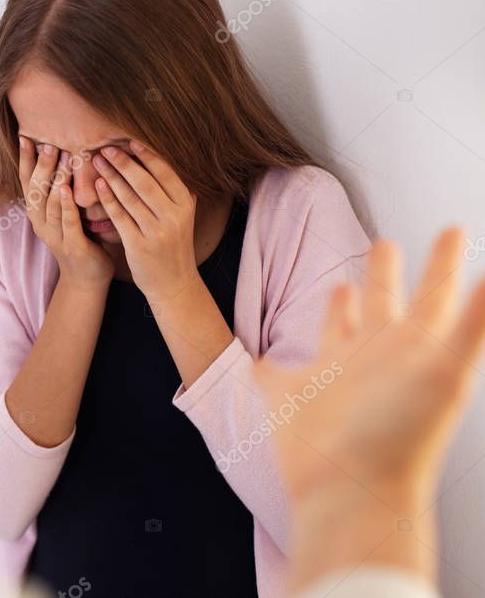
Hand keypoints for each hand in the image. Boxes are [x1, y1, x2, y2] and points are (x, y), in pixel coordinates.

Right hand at [18, 137, 112, 288]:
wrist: (86, 280)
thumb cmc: (81, 240)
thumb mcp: (68, 212)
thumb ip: (64, 189)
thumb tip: (70, 153)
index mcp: (37, 213)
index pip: (27, 181)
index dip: (25, 160)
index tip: (25, 136)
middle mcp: (40, 223)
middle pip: (36, 189)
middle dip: (42, 164)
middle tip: (49, 142)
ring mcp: (54, 236)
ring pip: (50, 203)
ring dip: (56, 178)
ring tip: (62, 156)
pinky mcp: (72, 246)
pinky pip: (67, 222)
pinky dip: (66, 205)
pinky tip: (66, 188)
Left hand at [91, 140, 197, 298]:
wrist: (174, 284)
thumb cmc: (174, 247)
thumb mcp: (184, 219)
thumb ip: (180, 194)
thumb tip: (174, 166)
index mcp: (185, 205)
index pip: (166, 173)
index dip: (147, 155)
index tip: (130, 141)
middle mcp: (173, 216)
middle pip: (145, 182)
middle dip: (124, 163)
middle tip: (106, 148)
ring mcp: (156, 231)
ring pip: (130, 197)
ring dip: (111, 177)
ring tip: (96, 162)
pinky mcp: (139, 245)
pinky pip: (120, 217)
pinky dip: (108, 199)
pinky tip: (98, 186)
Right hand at [252, 228, 484, 506]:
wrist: (348, 489)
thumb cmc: (400, 435)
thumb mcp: (448, 369)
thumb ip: (473, 322)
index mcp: (410, 348)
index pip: (433, 294)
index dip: (444, 263)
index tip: (454, 230)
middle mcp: (373, 358)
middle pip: (382, 305)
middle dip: (385, 274)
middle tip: (385, 243)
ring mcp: (331, 379)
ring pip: (334, 332)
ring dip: (337, 310)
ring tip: (339, 287)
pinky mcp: (288, 397)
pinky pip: (272, 375)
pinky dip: (264, 366)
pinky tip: (258, 359)